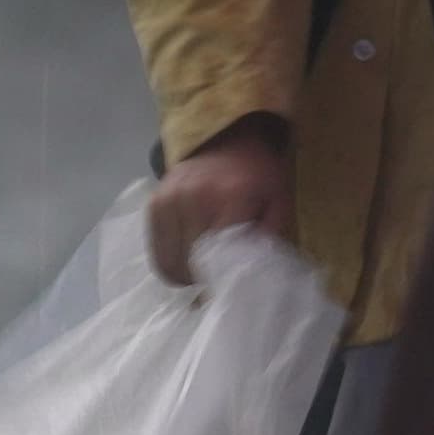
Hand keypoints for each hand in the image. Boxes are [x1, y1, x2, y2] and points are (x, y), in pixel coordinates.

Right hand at [147, 125, 286, 286]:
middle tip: (216, 288)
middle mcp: (195, 198)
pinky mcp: (154, 203)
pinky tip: (185, 262)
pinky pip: (157, 250)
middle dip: (204, 282)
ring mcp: (170, 200)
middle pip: (193, 263)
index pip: (220, 257)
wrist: (227, 136)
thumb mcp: (279, 200)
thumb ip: (270, 237)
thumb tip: (253, 278)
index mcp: (231, 197)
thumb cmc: (258, 173)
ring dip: (185, 277)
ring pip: (171, 262)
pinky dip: (169, 264)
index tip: (227, 298)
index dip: (222, 283)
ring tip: (201, 275)